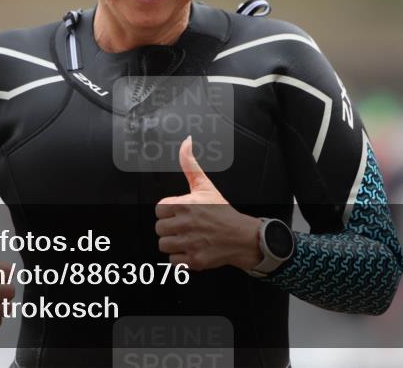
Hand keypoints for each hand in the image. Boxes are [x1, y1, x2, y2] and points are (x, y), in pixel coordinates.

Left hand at [154, 136, 262, 270]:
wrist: (242, 237)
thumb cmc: (222, 212)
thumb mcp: (205, 185)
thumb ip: (190, 164)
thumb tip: (186, 142)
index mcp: (185, 204)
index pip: (159, 209)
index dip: (169, 212)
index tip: (180, 213)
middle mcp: (185, 224)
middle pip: (159, 228)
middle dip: (170, 228)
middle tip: (185, 226)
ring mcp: (189, 243)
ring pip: (163, 245)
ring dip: (173, 243)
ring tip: (187, 238)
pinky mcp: (194, 260)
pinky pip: (173, 261)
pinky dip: (180, 258)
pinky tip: (191, 249)